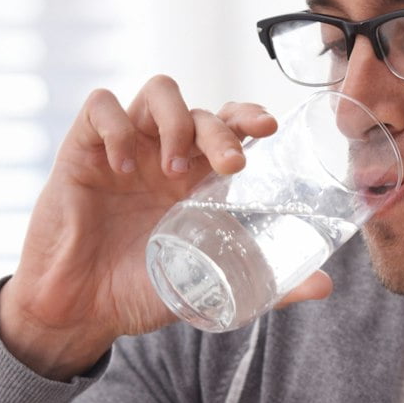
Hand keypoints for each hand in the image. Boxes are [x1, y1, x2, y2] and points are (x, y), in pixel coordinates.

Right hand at [0, 77, 333, 377]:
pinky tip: (123, 165)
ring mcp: (124, 147)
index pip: (230, 125)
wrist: (78, 310)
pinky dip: (117, 126)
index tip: (269, 129)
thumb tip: (325, 286)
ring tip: (172, 168)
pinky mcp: (82, 149)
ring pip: (157, 92)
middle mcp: (164, 154)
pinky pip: (100, 106)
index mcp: (197, 177)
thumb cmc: (141, 291)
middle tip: (231, 164)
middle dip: (221, 128)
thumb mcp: (207, 288)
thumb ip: (266, 286)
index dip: (249, 116)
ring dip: (175, 121)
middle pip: (201, 108)